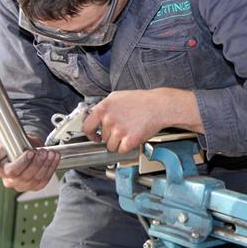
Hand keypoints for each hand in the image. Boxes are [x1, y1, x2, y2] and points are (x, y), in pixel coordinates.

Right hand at [0, 136, 59, 191]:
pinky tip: (54, 159)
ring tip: (51, 153)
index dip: (23, 162)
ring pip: (37, 179)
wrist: (25, 148)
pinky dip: (51, 169)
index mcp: (2, 172)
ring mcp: (23, 185)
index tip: (31, 152)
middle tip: (44, 152)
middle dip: (37, 163)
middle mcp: (11, 182)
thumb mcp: (3, 147)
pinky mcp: (34, 186)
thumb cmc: (13, 147)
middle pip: (26, 176)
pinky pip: (44, 181)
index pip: (12, 171)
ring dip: (46, 165)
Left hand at [82, 88, 202, 153]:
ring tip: (129, 132)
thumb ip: (104, 107)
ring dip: (119, 143)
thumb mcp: (117, 96)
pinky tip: (133, 137)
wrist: (159, 106)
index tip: (95, 136)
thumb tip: (94, 115)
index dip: (91, 134)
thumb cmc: (141, 100)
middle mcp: (109, 119)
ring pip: (111, 146)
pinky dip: (127, 147)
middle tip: (123, 128)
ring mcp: (119, 131)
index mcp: (103, 108)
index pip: (86, 127)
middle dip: (111, 136)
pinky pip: (121, 150)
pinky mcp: (129, 140)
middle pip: (103, 138)